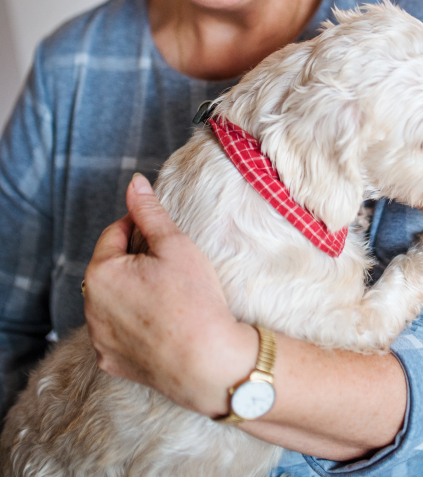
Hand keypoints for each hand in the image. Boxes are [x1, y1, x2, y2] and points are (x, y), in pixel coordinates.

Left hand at [83, 174, 257, 414]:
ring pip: (111, 300)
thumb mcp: (175, 244)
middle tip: (169, 264)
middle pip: (110, 268)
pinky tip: (158, 321)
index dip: (139, 227)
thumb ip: (149, 211)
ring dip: (130, 291)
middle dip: (134, 260)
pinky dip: (131, 323)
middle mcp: (90, 308)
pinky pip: (115, 332)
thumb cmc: (194, 299)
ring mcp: (98, 339)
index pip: (114, 234)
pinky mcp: (111, 362)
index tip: (163, 233)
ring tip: (165, 294)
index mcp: (100, 274)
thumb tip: (134, 183)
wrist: (209, 363)